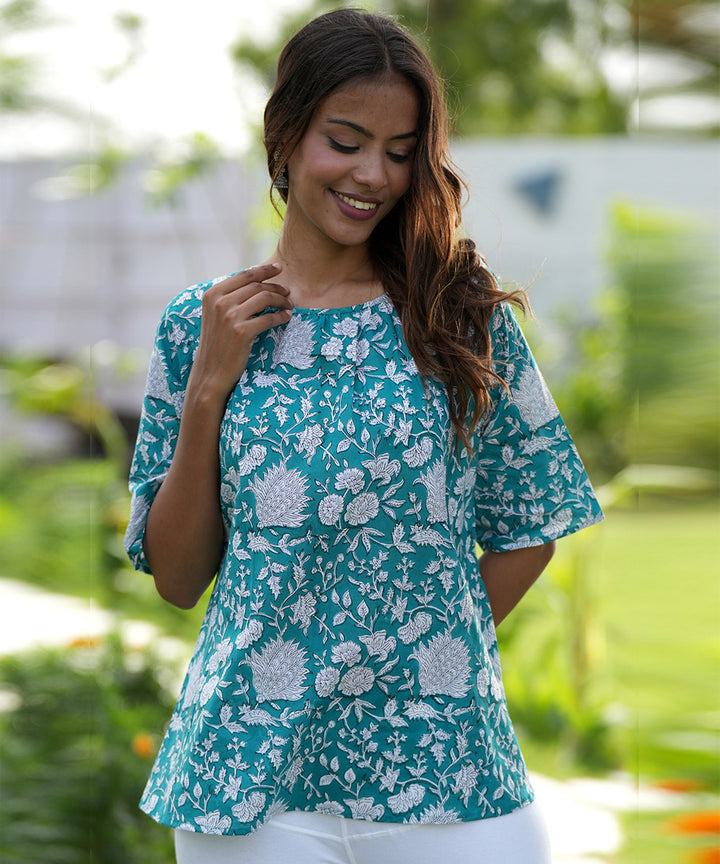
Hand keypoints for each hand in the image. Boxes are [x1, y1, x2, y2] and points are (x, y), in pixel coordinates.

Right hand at [188, 263, 291, 401]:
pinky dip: (281, 316)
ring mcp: (230, 317)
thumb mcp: (216, 315)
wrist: (211, 373)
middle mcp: (220, 302)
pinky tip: (287, 317)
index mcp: (212, 294)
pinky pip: (269, 318)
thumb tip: (254, 282)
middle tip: (287, 291)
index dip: (263, 270)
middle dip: (275, 286)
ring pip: (264, 298)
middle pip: (256, 286)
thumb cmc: (217, 344)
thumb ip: (230, 298)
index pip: (243, 275)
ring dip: (281, 300)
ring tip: (289, 305)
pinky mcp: (242, 332)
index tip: (278, 268)